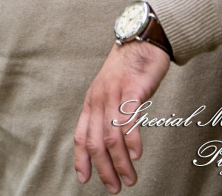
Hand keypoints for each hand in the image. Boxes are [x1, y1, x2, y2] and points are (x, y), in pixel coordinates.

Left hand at [73, 41, 169, 192]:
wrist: (141, 41)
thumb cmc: (128, 69)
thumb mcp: (111, 92)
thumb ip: (108, 114)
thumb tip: (109, 141)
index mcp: (92, 102)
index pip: (80, 135)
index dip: (81, 159)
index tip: (84, 179)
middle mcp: (99, 100)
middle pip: (95, 141)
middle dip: (104, 168)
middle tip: (115, 187)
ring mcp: (114, 94)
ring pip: (111, 135)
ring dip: (120, 162)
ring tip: (130, 178)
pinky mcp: (132, 89)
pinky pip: (128, 118)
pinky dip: (131, 139)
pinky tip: (136, 154)